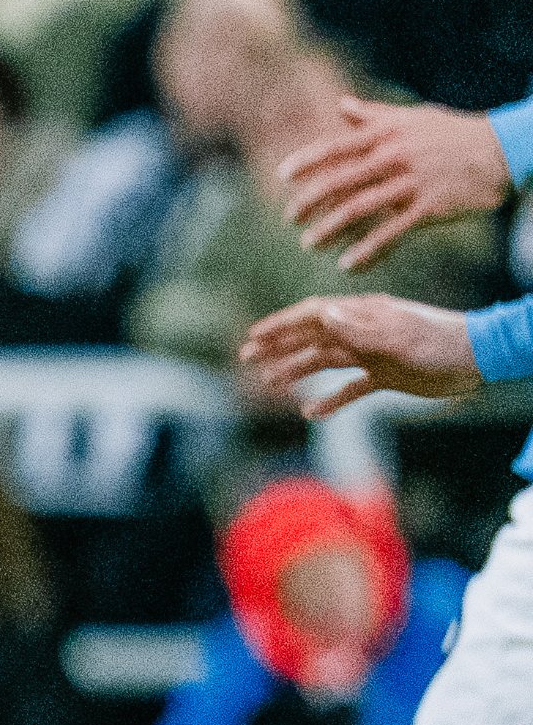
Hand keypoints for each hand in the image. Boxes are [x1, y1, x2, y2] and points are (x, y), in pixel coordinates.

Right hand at [240, 292, 480, 416]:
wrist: (478, 358)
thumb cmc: (439, 342)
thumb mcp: (396, 336)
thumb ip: (356, 327)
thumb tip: (319, 312)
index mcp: (362, 315)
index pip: (312, 315)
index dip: (280, 325)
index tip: (252, 336)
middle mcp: (363, 332)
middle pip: (312, 337)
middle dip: (278, 346)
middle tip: (247, 357)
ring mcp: (373, 354)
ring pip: (326, 361)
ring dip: (298, 370)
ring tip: (271, 382)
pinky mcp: (386, 376)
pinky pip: (351, 388)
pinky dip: (332, 399)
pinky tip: (313, 412)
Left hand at [282, 96, 511, 269]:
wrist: (503, 150)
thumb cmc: (453, 132)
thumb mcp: (412, 117)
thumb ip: (373, 115)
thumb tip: (342, 105)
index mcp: (385, 134)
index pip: (334, 148)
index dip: (305, 163)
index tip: (283, 178)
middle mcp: (392, 157)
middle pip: (338, 182)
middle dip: (308, 203)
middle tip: (291, 219)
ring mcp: (410, 183)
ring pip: (358, 210)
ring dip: (329, 231)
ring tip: (310, 245)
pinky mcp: (428, 208)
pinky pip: (390, 233)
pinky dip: (366, 251)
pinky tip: (348, 264)